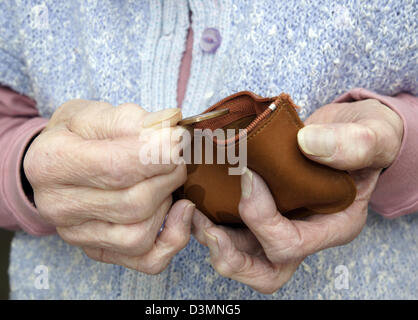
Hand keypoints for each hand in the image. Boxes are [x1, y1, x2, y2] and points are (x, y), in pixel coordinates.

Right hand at [24, 99, 194, 273]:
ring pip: (140, 234)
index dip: (158, 156)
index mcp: (52, 163)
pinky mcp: (98, 251)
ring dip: (168, 204)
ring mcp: (76, 234)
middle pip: (134, 203)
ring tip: (167, 179)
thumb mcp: (93, 113)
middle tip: (177, 157)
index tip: (180, 141)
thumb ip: (130, 120)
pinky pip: (146, 260)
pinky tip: (179, 211)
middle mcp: (57, 206)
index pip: (116, 167)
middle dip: (168, 177)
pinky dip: (173, 239)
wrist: (55, 163)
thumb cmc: (76, 136)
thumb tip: (171, 132)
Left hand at [192, 99, 402, 292]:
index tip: (248, 176)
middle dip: (230, 256)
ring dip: (212, 240)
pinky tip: (198, 198)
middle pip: (265, 271)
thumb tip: (308, 145)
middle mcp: (304, 233)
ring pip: (241, 256)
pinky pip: (232, 230)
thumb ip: (353, 144)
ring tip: (195, 212)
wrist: (347, 132)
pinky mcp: (261, 211)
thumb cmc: (365, 137)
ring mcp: (280, 224)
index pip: (291, 244)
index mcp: (333, 226)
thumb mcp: (375, 135)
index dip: (262, 219)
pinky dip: (209, 221)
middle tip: (208, 228)